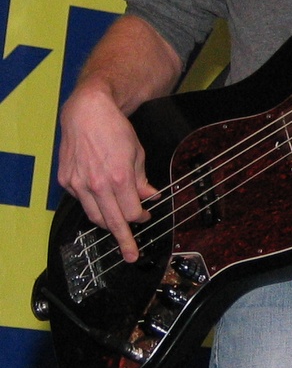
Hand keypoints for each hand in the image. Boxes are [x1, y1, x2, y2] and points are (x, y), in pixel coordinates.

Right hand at [57, 83, 158, 262]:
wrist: (87, 113)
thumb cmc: (115, 130)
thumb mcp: (137, 153)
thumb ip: (142, 179)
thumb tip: (150, 197)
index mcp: (118, 178)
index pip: (132, 212)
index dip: (141, 217)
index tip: (145, 218)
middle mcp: (97, 185)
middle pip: (112, 221)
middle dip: (124, 240)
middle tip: (131, 255)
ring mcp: (78, 184)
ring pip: (94, 216)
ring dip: (108, 224)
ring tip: (118, 229)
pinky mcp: (66, 181)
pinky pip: (81, 201)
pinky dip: (92, 204)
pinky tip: (100, 200)